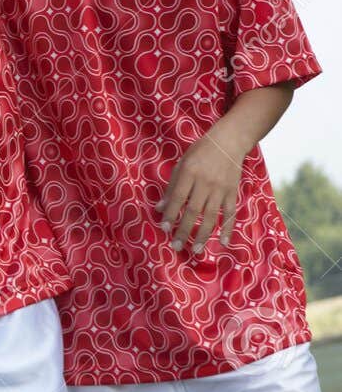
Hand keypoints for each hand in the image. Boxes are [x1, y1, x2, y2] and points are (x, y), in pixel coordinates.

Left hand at [157, 119, 247, 253]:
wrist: (229, 141)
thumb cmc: (201, 151)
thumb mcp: (182, 163)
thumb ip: (172, 186)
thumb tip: (159, 208)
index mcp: (190, 173)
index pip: (177, 198)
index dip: (170, 214)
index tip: (164, 228)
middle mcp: (205, 182)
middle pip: (193, 211)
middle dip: (184, 230)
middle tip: (175, 245)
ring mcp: (221, 189)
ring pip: (211, 216)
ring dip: (203, 234)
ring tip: (195, 250)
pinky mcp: (233, 192)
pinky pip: (230, 213)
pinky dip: (227, 228)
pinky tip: (222, 242)